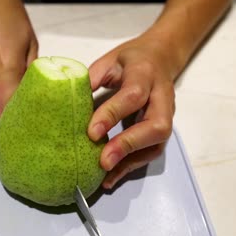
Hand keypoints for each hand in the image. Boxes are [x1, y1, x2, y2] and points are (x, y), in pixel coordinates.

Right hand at [0, 0, 37, 118]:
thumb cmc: (9, 12)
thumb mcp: (29, 41)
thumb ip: (29, 70)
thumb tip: (28, 89)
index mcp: (4, 69)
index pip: (2, 109)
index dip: (10, 115)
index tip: (19, 113)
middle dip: (8, 90)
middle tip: (16, 71)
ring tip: (0, 54)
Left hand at [87, 33, 179, 188]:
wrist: (160, 58)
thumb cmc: (131, 60)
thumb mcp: (109, 60)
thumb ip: (93, 78)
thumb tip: (69, 100)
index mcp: (145, 73)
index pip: (133, 96)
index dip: (112, 114)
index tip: (91, 132)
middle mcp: (161, 97)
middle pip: (155, 126)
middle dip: (128, 145)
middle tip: (103, 161)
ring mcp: (166, 115)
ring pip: (156, 144)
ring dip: (129, 162)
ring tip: (104, 175)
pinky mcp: (161, 130)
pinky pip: (150, 152)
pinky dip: (130, 167)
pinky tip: (111, 177)